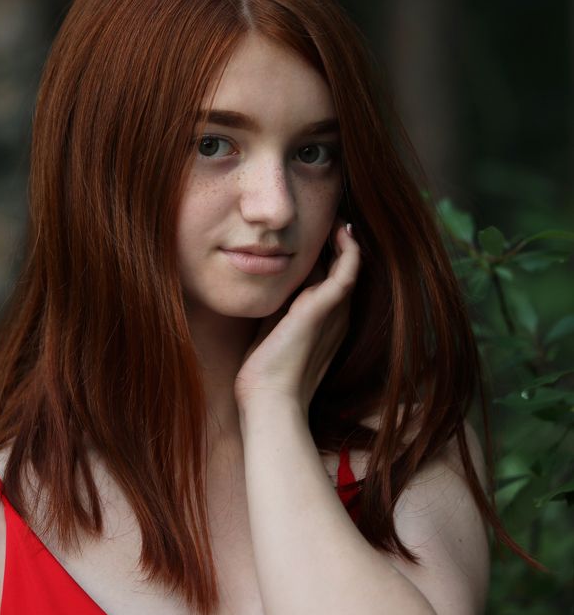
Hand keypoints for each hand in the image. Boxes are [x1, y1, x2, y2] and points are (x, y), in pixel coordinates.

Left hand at [233, 217, 360, 416]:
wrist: (269, 400)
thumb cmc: (265, 373)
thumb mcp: (273, 330)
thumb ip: (279, 307)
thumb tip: (269, 282)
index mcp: (326, 322)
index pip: (332, 279)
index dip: (329, 254)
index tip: (320, 231)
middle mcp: (337, 316)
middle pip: (342, 269)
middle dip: (338, 243)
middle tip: (331, 215)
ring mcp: (335, 312)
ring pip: (349, 266)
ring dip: (345, 239)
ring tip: (338, 216)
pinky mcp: (327, 308)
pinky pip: (348, 270)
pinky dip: (349, 249)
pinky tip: (343, 231)